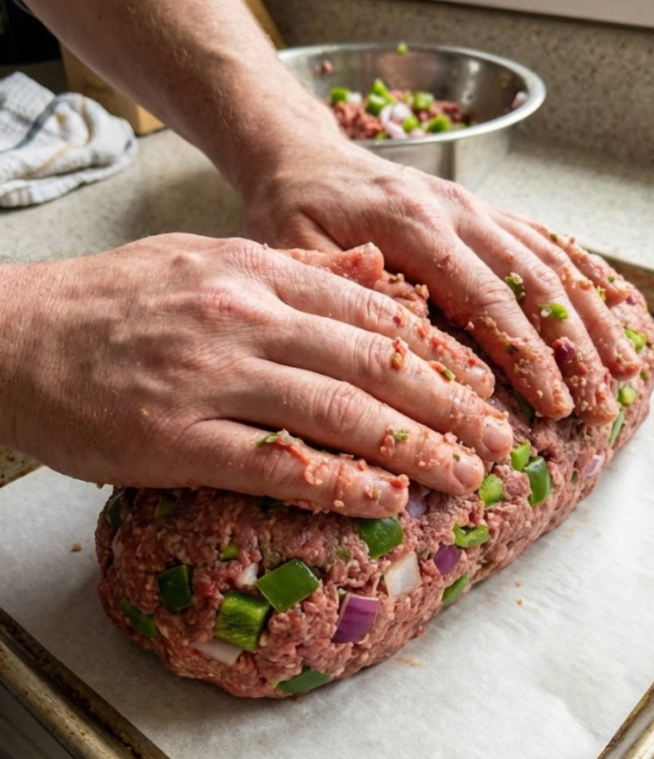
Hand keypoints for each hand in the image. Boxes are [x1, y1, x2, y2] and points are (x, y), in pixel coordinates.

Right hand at [0, 235, 512, 514]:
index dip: (437, 352)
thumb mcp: (205, 261)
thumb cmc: (110, 303)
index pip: (371, 311)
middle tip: (499, 440)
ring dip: (416, 448)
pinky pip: (276, 463)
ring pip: (338, 411)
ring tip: (468, 474)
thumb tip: (376, 271)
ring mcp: (209, 378)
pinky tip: (385, 498)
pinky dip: (340, 482)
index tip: (480, 384)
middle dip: (450, 406)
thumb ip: (294, 268)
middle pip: (372, 362)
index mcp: (253, 271)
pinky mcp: (174, 438)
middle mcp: (242, 317)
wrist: (13, 334)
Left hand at [243, 137, 639, 425]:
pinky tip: (609, 302)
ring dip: (588, 316)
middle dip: (570, 347)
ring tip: (620, 365)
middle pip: (532, 281)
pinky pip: (542, 238)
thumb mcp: (297, 252)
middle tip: (594, 401)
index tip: (551, 404)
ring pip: (548, 260)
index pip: (485, 299)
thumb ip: (348, 288)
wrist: (303, 160)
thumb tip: (415, 334)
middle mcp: (456, 209)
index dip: (524, 356)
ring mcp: (474, 206)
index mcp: (412, 224)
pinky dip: (581, 271)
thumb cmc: (294, 213)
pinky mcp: (481, 210)